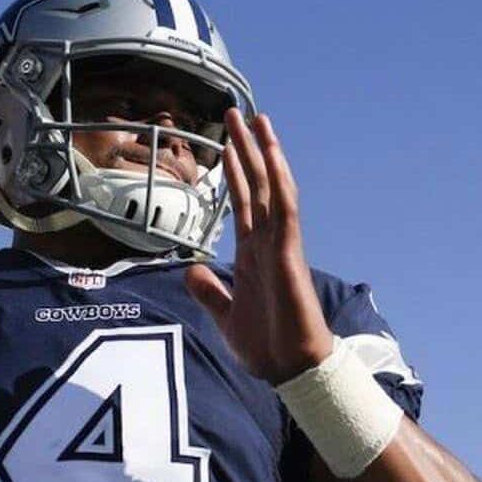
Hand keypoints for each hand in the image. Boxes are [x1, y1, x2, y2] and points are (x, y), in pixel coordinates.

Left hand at [184, 110, 335, 384]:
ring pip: (272, 188)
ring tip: (256, 119)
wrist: (290, 369)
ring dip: (265, 153)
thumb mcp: (224, 315)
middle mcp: (268, 242)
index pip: (243, 201)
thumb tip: (190, 269)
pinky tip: (274, 157)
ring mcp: (281, 245)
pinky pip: (286, 210)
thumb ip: (209, 291)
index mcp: (253, 253)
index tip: (228, 141)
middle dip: (246, 148)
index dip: (235, 170)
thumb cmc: (266, 345)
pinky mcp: (290, 254)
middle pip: (256, 184)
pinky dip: (280, 182)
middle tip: (236, 113)